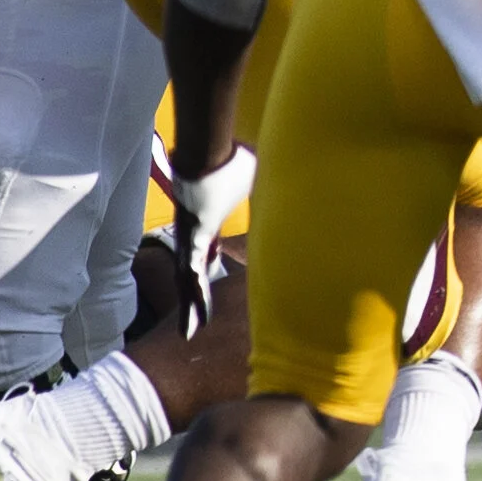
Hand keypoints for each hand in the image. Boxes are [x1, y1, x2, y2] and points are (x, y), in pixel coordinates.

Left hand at [169, 146, 254, 337]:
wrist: (208, 147)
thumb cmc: (229, 159)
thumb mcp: (252, 177)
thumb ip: (264, 185)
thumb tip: (292, 175)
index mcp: (207, 224)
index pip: (205, 256)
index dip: (206, 275)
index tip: (206, 290)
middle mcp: (193, 234)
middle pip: (191, 275)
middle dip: (192, 303)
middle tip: (191, 329)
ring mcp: (190, 234)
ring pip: (189, 278)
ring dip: (192, 306)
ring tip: (190, 333)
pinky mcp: (194, 232)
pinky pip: (195, 266)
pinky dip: (197, 289)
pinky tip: (196, 308)